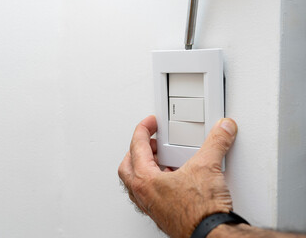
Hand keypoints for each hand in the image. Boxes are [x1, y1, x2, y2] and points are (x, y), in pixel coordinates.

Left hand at [118, 116, 237, 237]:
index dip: (142, 129)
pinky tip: (172, 179)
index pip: (136, 147)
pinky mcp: (162, 215)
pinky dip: (155, 182)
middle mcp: (144, 195)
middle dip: (137, 149)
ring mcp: (152, 207)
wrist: (211, 235)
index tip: (150, 123)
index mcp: (145, 180)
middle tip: (150, 140)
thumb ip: (216, 142)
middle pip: (128, 165)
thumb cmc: (200, 211)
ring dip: (145, 167)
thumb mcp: (208, 166)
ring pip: (136, 182)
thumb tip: (222, 128)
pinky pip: (150, 194)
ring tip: (161, 157)